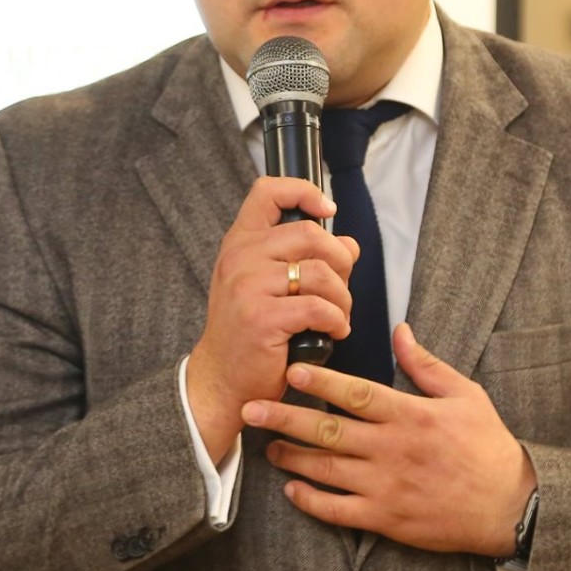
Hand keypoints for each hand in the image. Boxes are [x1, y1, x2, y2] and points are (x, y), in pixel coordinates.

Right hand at [185, 176, 358, 456]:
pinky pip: (320, 308)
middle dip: (340, 262)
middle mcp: (241, 258)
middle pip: (312, 235)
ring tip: (337, 316)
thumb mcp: (266, 284)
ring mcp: (249, 287)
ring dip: (342, 298)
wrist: (222, 379)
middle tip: (339, 290)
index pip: (267, 192)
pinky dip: (337, 321)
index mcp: (240, 243)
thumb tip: (349, 244)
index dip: (304, 192)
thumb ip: (301, 258)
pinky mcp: (263, 318)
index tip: (328, 210)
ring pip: (322, 273)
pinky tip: (333, 332)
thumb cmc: (249, 331)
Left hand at [242, 323, 538, 555]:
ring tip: (266, 446)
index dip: (320, 382)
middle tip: (252, 408)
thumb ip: (426, 364)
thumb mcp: (465, 395)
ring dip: (290, 457)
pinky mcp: (386, 519)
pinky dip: (311, 500)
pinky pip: (338, 511)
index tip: (291, 371)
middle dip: (285, 418)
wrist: (508, 505)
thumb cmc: (488, 446)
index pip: (356, 394)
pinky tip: (292, 489)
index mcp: (411, 416)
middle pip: (328, 432)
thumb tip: (399, 331)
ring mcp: (386, 487)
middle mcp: (392, 450)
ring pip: (326, 470)